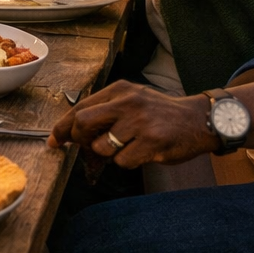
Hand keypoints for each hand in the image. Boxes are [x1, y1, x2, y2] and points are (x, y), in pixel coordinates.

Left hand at [47, 80, 218, 167]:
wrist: (199, 120)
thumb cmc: (161, 115)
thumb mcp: (133, 101)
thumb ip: (106, 111)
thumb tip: (73, 133)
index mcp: (119, 90)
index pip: (80, 107)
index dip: (63, 126)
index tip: (54, 140)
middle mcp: (127, 102)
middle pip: (83, 123)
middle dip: (78, 140)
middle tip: (86, 148)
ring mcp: (140, 121)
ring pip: (102, 147)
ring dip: (109, 154)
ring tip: (127, 147)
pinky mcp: (152, 141)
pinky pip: (123, 161)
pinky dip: (128, 162)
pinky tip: (143, 153)